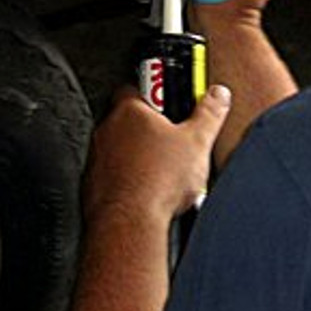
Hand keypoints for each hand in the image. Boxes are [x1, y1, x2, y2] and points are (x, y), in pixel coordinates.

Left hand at [82, 85, 231, 224]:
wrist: (130, 224)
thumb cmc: (157, 182)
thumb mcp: (198, 142)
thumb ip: (209, 113)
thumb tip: (218, 96)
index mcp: (130, 111)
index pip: (136, 86)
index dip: (156, 93)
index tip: (171, 101)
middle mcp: (107, 130)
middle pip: (129, 119)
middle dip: (150, 129)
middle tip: (173, 142)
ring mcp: (97, 159)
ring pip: (119, 149)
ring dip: (136, 156)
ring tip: (163, 173)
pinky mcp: (93, 185)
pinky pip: (111, 176)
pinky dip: (127, 180)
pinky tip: (148, 192)